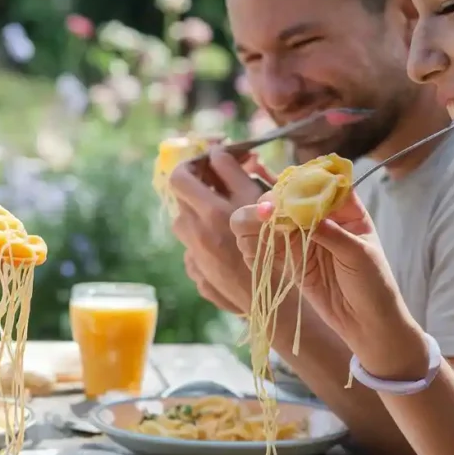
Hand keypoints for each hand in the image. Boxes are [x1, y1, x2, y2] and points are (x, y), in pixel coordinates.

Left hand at [170, 149, 274, 314]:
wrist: (274, 301)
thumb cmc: (274, 246)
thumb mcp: (260, 203)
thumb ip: (234, 173)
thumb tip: (216, 152)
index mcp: (210, 213)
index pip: (179, 177)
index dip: (191, 166)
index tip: (209, 164)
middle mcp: (195, 235)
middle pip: (182, 201)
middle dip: (200, 190)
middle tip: (222, 187)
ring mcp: (194, 257)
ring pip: (187, 225)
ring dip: (202, 216)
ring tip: (228, 218)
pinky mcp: (198, 275)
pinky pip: (194, 248)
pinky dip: (207, 241)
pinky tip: (230, 246)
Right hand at [230, 191, 429, 379]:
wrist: (370, 324)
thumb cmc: (375, 285)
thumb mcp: (358, 254)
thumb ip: (330, 233)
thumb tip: (299, 212)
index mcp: (346, 211)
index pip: (319, 185)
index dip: (299, 184)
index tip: (284, 193)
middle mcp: (322, 220)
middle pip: (289, 201)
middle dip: (272, 204)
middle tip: (262, 214)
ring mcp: (305, 241)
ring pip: (274, 224)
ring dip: (256, 223)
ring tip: (248, 228)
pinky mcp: (293, 262)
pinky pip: (269, 248)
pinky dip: (255, 245)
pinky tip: (248, 246)